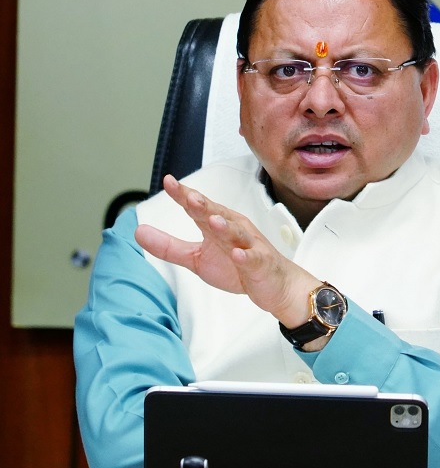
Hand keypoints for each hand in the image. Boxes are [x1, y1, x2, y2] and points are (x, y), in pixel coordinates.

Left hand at [135, 175, 320, 325]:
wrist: (274, 285)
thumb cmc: (237, 267)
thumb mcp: (197, 258)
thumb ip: (169, 246)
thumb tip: (138, 231)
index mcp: (217, 224)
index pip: (198, 207)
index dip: (184, 195)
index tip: (168, 182)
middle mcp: (233, 228)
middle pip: (217, 214)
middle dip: (204, 205)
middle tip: (189, 196)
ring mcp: (249, 244)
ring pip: (236, 233)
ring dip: (224, 226)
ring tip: (211, 220)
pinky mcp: (261, 263)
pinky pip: (253, 258)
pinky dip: (246, 256)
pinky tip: (238, 254)